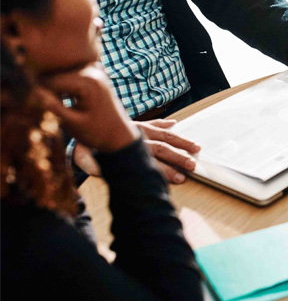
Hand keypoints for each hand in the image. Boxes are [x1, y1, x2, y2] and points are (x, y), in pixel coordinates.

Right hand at [40, 65, 138, 153]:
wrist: (118, 135)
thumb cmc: (97, 133)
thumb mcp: (73, 123)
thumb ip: (54, 107)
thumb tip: (34, 93)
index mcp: (88, 82)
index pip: (52, 81)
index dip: (41, 96)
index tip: (42, 110)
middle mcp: (92, 70)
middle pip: (55, 75)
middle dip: (48, 91)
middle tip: (52, 110)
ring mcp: (93, 70)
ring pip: (60, 75)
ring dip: (55, 89)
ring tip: (61, 107)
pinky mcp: (93, 74)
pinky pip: (69, 76)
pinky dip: (64, 87)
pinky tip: (69, 101)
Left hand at [74, 119, 199, 184]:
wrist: (79, 121)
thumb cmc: (82, 145)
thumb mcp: (82, 157)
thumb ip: (92, 164)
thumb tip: (100, 168)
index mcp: (125, 147)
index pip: (150, 160)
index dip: (165, 170)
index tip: (179, 178)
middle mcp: (134, 136)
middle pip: (161, 147)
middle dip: (178, 157)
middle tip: (192, 165)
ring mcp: (137, 128)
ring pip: (163, 134)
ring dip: (180, 141)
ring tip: (196, 147)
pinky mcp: (134, 123)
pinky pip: (152, 122)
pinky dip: (164, 122)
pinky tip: (174, 123)